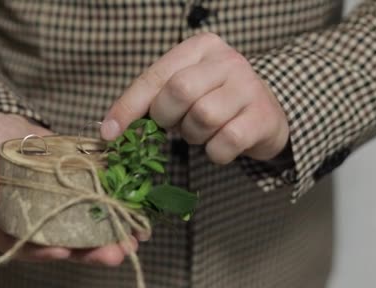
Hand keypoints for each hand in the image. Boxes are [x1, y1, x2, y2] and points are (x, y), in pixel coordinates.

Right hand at [0, 113, 140, 265]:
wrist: (5, 124)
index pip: (19, 244)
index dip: (40, 251)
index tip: (63, 252)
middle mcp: (29, 223)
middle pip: (58, 246)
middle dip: (88, 254)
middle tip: (114, 254)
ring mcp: (53, 212)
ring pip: (81, 234)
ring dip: (108, 240)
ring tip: (133, 243)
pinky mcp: (72, 197)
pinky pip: (93, 209)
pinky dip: (115, 214)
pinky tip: (137, 217)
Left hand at [101, 32, 289, 163]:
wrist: (266, 114)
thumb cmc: (214, 101)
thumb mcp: (183, 91)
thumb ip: (152, 100)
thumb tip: (110, 129)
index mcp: (200, 48)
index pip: (155, 76)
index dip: (128, 106)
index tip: (109, 133)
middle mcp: (228, 60)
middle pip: (180, 90)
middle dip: (168, 117)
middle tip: (175, 126)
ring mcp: (249, 87)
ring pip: (203, 116)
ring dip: (194, 135)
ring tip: (202, 132)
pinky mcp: (263, 117)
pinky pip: (225, 141)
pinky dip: (215, 152)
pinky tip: (221, 144)